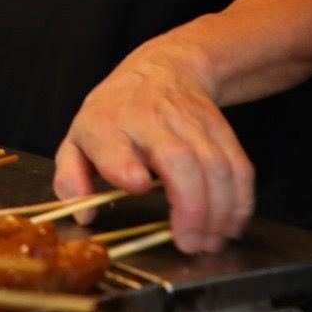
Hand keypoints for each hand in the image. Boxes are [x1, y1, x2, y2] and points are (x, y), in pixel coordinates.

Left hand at [54, 40, 253, 254]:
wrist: (163, 68)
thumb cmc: (115, 114)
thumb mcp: (78, 141)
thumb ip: (70, 180)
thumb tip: (84, 215)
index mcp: (107, 124)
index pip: (113, 144)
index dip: (124, 166)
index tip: (137, 185)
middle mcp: (150, 119)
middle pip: (179, 159)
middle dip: (190, 206)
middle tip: (188, 243)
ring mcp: (190, 121)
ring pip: (215, 166)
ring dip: (219, 211)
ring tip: (209, 242)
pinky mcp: (220, 127)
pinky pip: (238, 166)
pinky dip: (240, 201)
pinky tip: (229, 226)